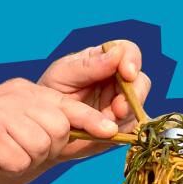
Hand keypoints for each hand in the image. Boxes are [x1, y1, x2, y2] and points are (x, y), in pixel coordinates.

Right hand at [0, 78, 119, 176]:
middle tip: (19, 146)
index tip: (111, 130)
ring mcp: (1, 117)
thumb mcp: (7, 111)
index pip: (65, 104)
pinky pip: (19, 161)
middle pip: (58, 128)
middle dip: (47, 145)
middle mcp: (14, 99)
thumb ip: (37, 114)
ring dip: (26, 156)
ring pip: (41, 146)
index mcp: (21, 91)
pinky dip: (8, 166)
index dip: (90, 119)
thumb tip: (73, 126)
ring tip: (1, 150)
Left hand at [37, 40, 151, 160]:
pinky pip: (132, 127)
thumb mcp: (63, 74)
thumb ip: (89, 65)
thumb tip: (117, 53)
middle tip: (118, 108)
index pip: (127, 51)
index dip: (132, 60)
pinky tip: (105, 131)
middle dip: (134, 94)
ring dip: (126, 114)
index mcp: (102, 61)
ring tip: (105, 120)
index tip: (127, 74)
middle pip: (140, 80)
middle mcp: (115, 80)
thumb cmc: (48, 93)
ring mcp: (120, 103)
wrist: (42, 127)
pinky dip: (121, 129)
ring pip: (138, 105)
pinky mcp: (120, 125)